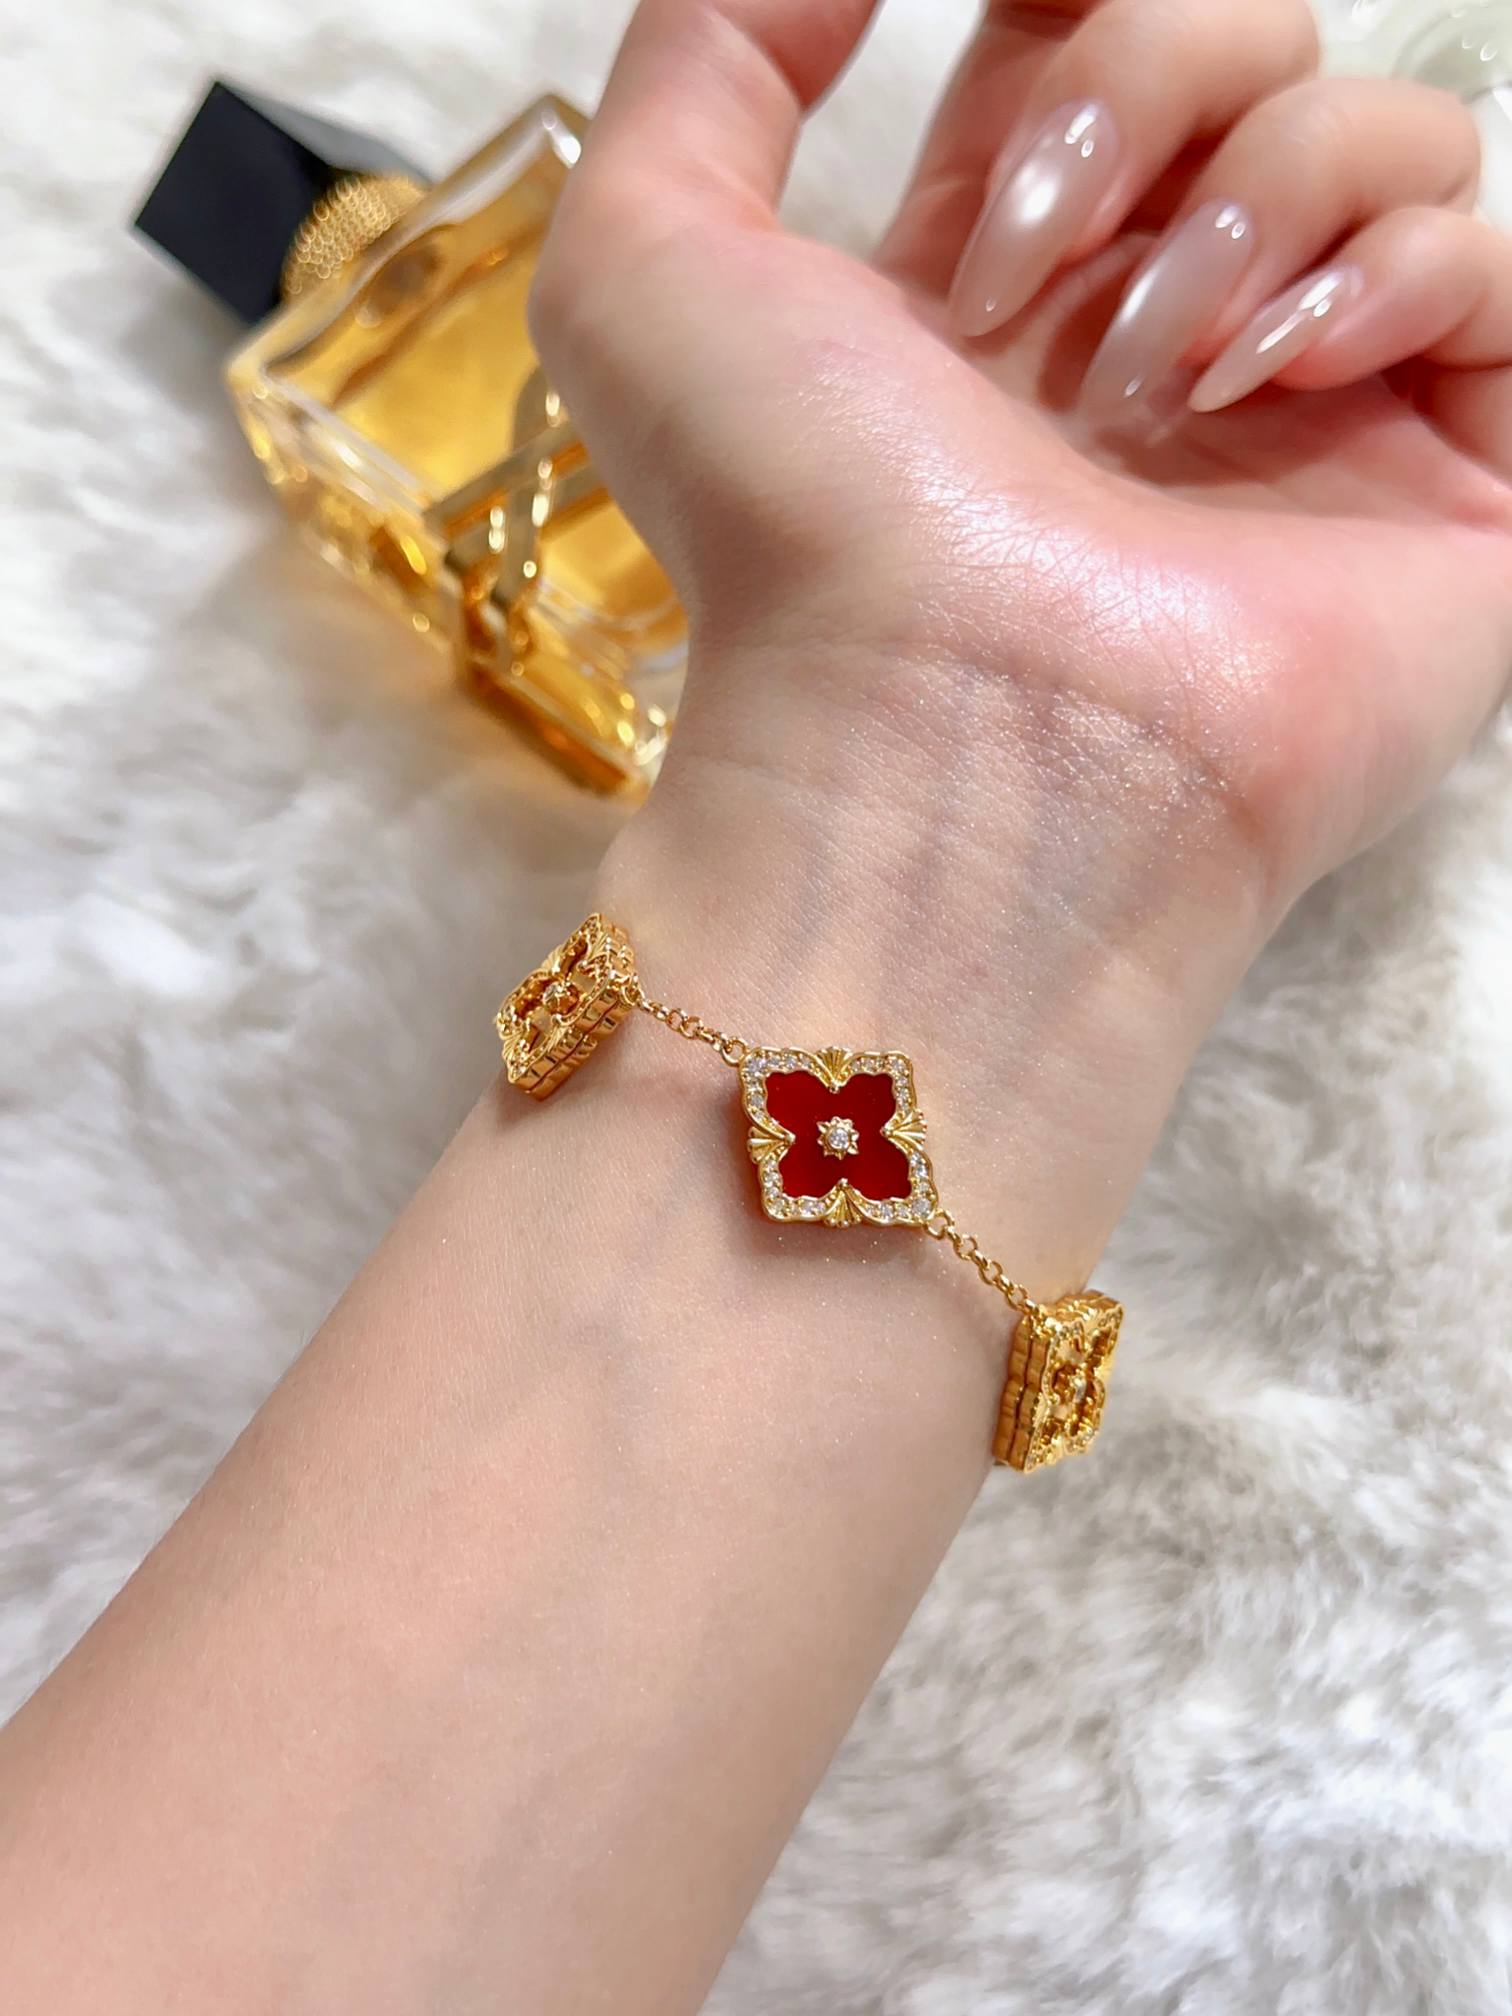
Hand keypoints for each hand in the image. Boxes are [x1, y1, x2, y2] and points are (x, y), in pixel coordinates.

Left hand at [529, 0, 1511, 1288]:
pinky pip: (1496, 271)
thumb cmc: (795, 533)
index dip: (1060, 10)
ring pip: (1384, 133)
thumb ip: (714, 50)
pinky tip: (1271, 379)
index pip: (1081, 40)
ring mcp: (1306, 417)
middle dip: (1134, 84)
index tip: (1010, 28)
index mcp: (997, 287)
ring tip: (1144, 381)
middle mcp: (1154, 338)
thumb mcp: (649, 260)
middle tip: (1021, 276)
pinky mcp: (1444, 493)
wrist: (948, 743)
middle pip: (1243, 44)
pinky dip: (1393, 274)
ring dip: (1254, 193)